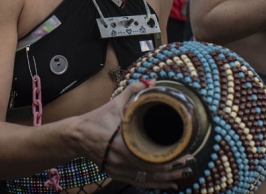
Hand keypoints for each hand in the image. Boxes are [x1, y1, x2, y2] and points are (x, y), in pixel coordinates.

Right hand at [77, 81, 191, 190]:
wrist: (76, 135)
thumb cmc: (96, 119)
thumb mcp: (115, 103)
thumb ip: (134, 91)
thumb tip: (152, 81)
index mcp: (122, 144)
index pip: (151, 157)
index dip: (170, 158)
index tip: (184, 152)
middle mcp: (120, 160)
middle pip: (152, 170)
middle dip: (173, 168)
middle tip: (188, 162)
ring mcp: (118, 169)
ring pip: (146, 179)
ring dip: (166, 178)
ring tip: (182, 174)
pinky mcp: (116, 174)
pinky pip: (138, 182)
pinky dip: (154, 184)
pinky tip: (167, 183)